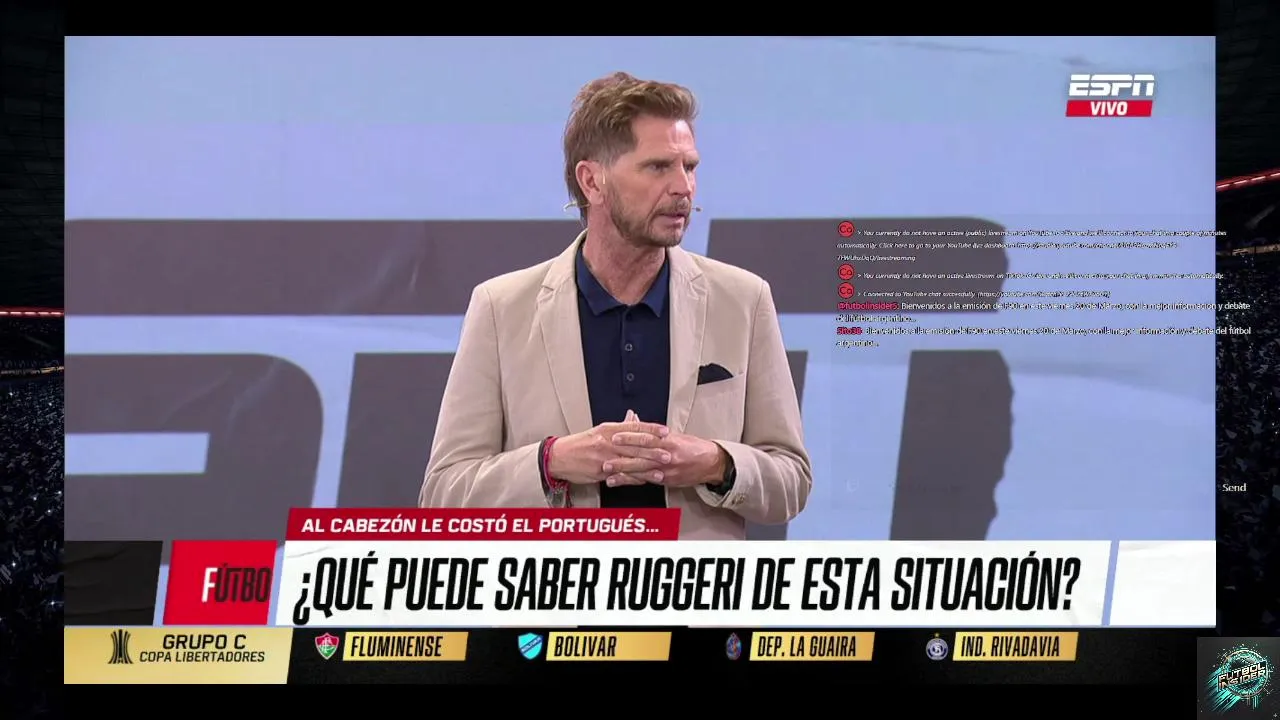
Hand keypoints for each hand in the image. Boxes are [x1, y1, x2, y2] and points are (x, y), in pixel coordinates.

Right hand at [547, 414, 669, 484]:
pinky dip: (634, 478)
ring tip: (662, 470)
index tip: (665, 431)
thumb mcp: (600, 430)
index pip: (634, 427)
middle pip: (635, 445)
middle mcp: (608, 441)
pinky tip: (645, 480)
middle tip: (669, 453)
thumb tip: (633, 417)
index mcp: (609, 429)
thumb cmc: (580, 443)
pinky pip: (621, 475)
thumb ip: (619, 426)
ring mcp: (604, 457)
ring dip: (648, 467)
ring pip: (630, 462)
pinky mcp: (601, 471)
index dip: (651, 429)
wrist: (559, 457)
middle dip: (654, 450)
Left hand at [606, 417, 726, 488]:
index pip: (646, 436)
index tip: (615, 436)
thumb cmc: (692, 447)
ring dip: (623, 470)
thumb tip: (633, 420)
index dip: (630, 436)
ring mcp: (667, 469)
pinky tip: (620, 481)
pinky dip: (632, 480)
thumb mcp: (674, 435)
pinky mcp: (667, 480)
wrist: (711, 463)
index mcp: (667, 440)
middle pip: (641, 454)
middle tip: (605, 455)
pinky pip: (646, 480)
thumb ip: (652, 430)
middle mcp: (667, 454)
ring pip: (642, 469)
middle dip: (622, 455)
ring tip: (608, 471)